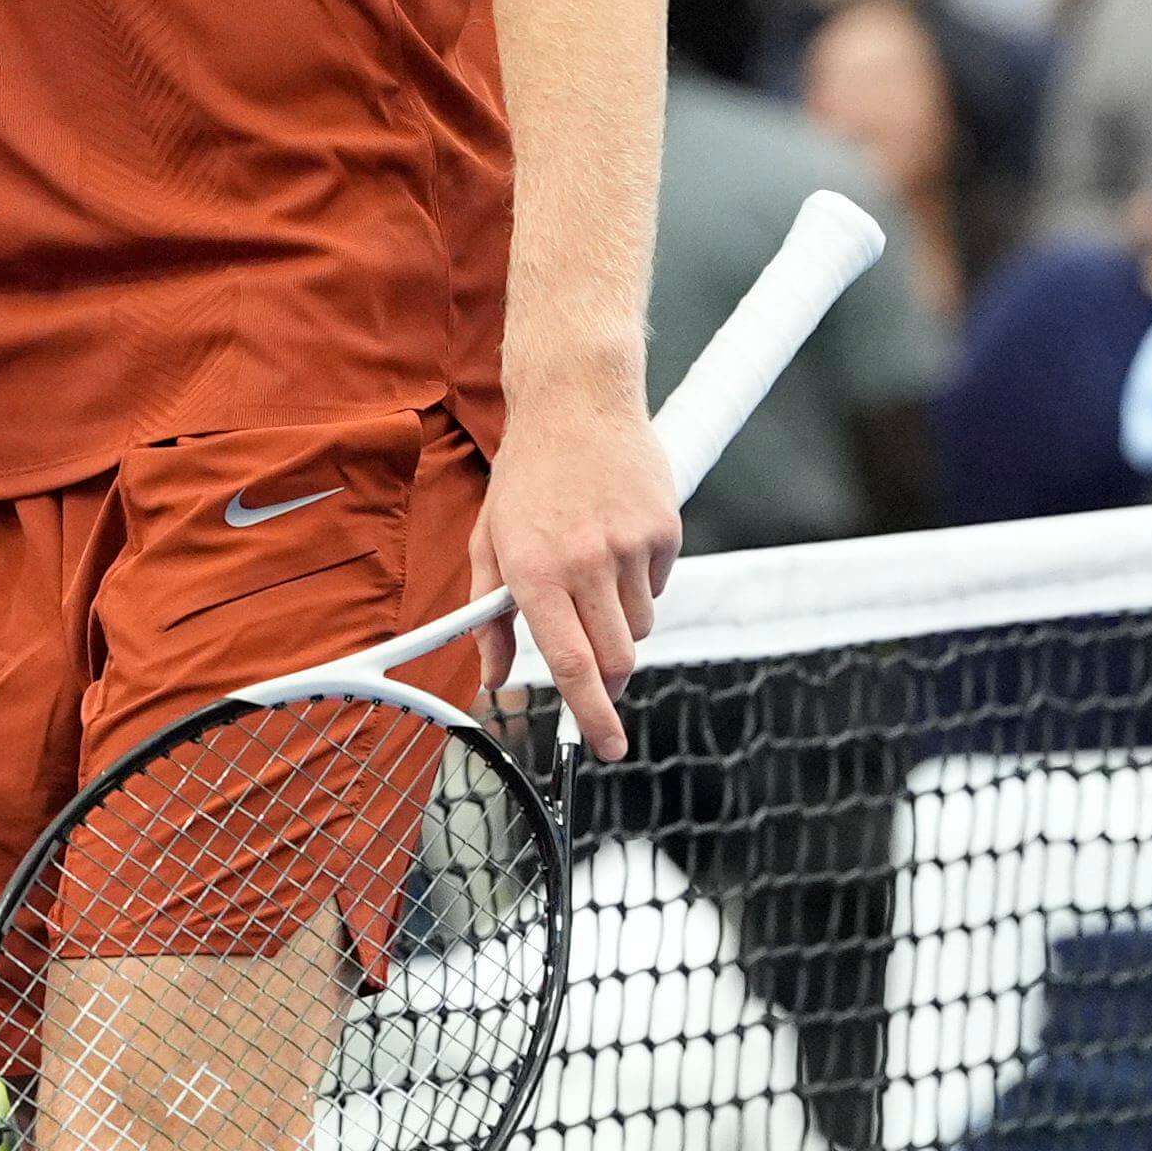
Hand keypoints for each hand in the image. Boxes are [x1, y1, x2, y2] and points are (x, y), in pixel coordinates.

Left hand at [477, 383, 680, 763]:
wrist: (576, 401)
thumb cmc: (526, 477)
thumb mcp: (489, 541)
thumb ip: (486, 616)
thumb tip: (491, 676)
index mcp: (533, 570)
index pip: (569, 663)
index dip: (590, 714)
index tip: (607, 749)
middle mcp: (584, 561)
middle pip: (618, 659)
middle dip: (611, 686)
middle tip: (600, 685)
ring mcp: (629, 544)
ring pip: (639, 627)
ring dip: (620, 626)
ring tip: (594, 577)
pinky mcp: (664, 529)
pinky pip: (658, 587)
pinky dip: (640, 585)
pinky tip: (617, 544)